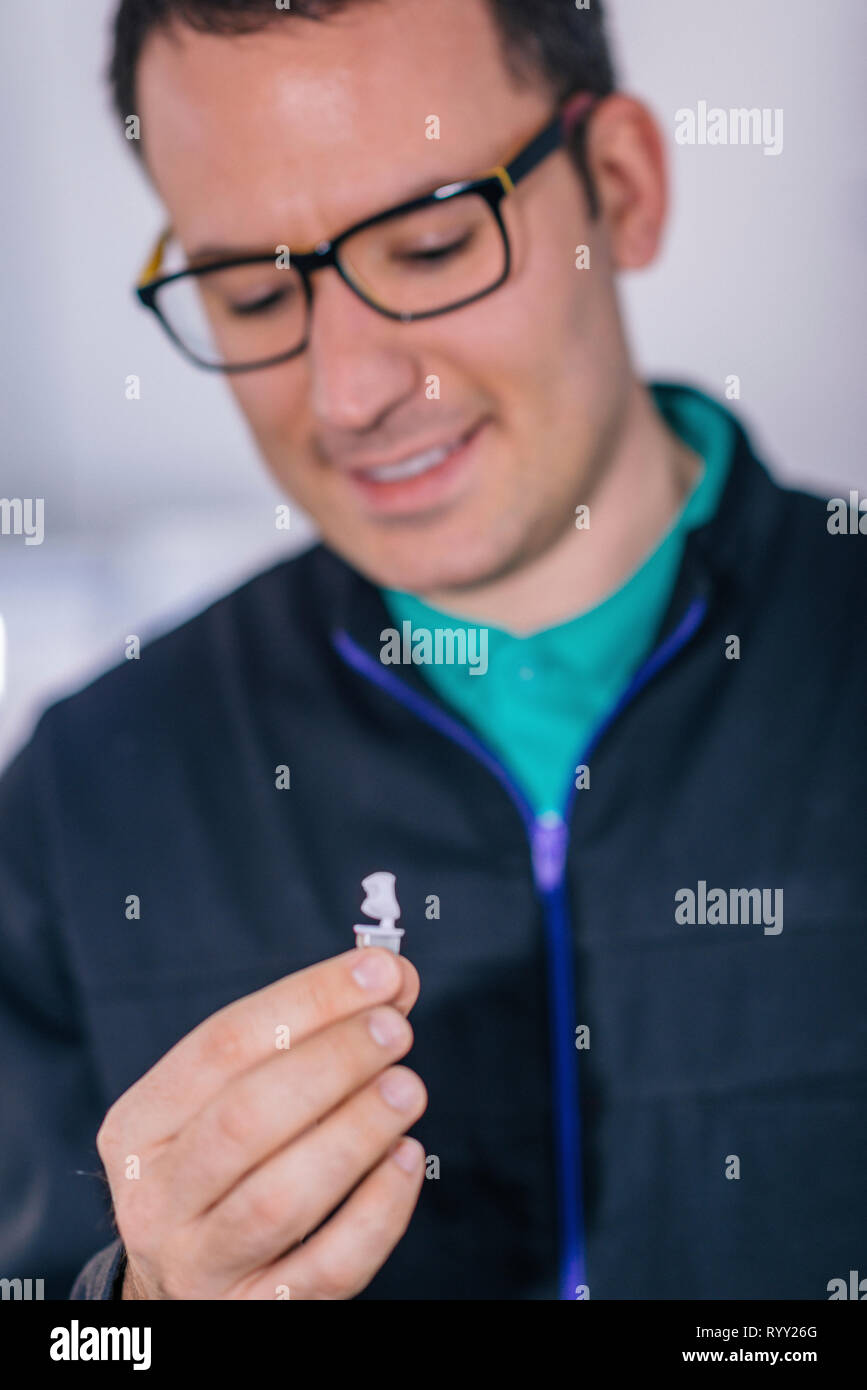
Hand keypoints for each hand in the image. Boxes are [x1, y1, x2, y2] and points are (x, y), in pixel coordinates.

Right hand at [95, 947, 425, 1298]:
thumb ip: (306, 1038)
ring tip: (408, 1086)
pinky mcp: (258, 1313)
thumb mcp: (237, 1099)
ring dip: (355, 1131)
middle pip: (244, 1119)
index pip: (221, 1046)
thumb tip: (389, 978)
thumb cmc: (226, 1169)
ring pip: (279, 1199)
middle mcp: (156, 1199)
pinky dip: (376, 1210)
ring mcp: (201, 1266)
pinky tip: (408, 1159)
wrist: (186, 1293)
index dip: (306, 1002)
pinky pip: (327, 1266)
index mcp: (140, 1126)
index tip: (378, 971)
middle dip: (331, 1062)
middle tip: (395, 1028)